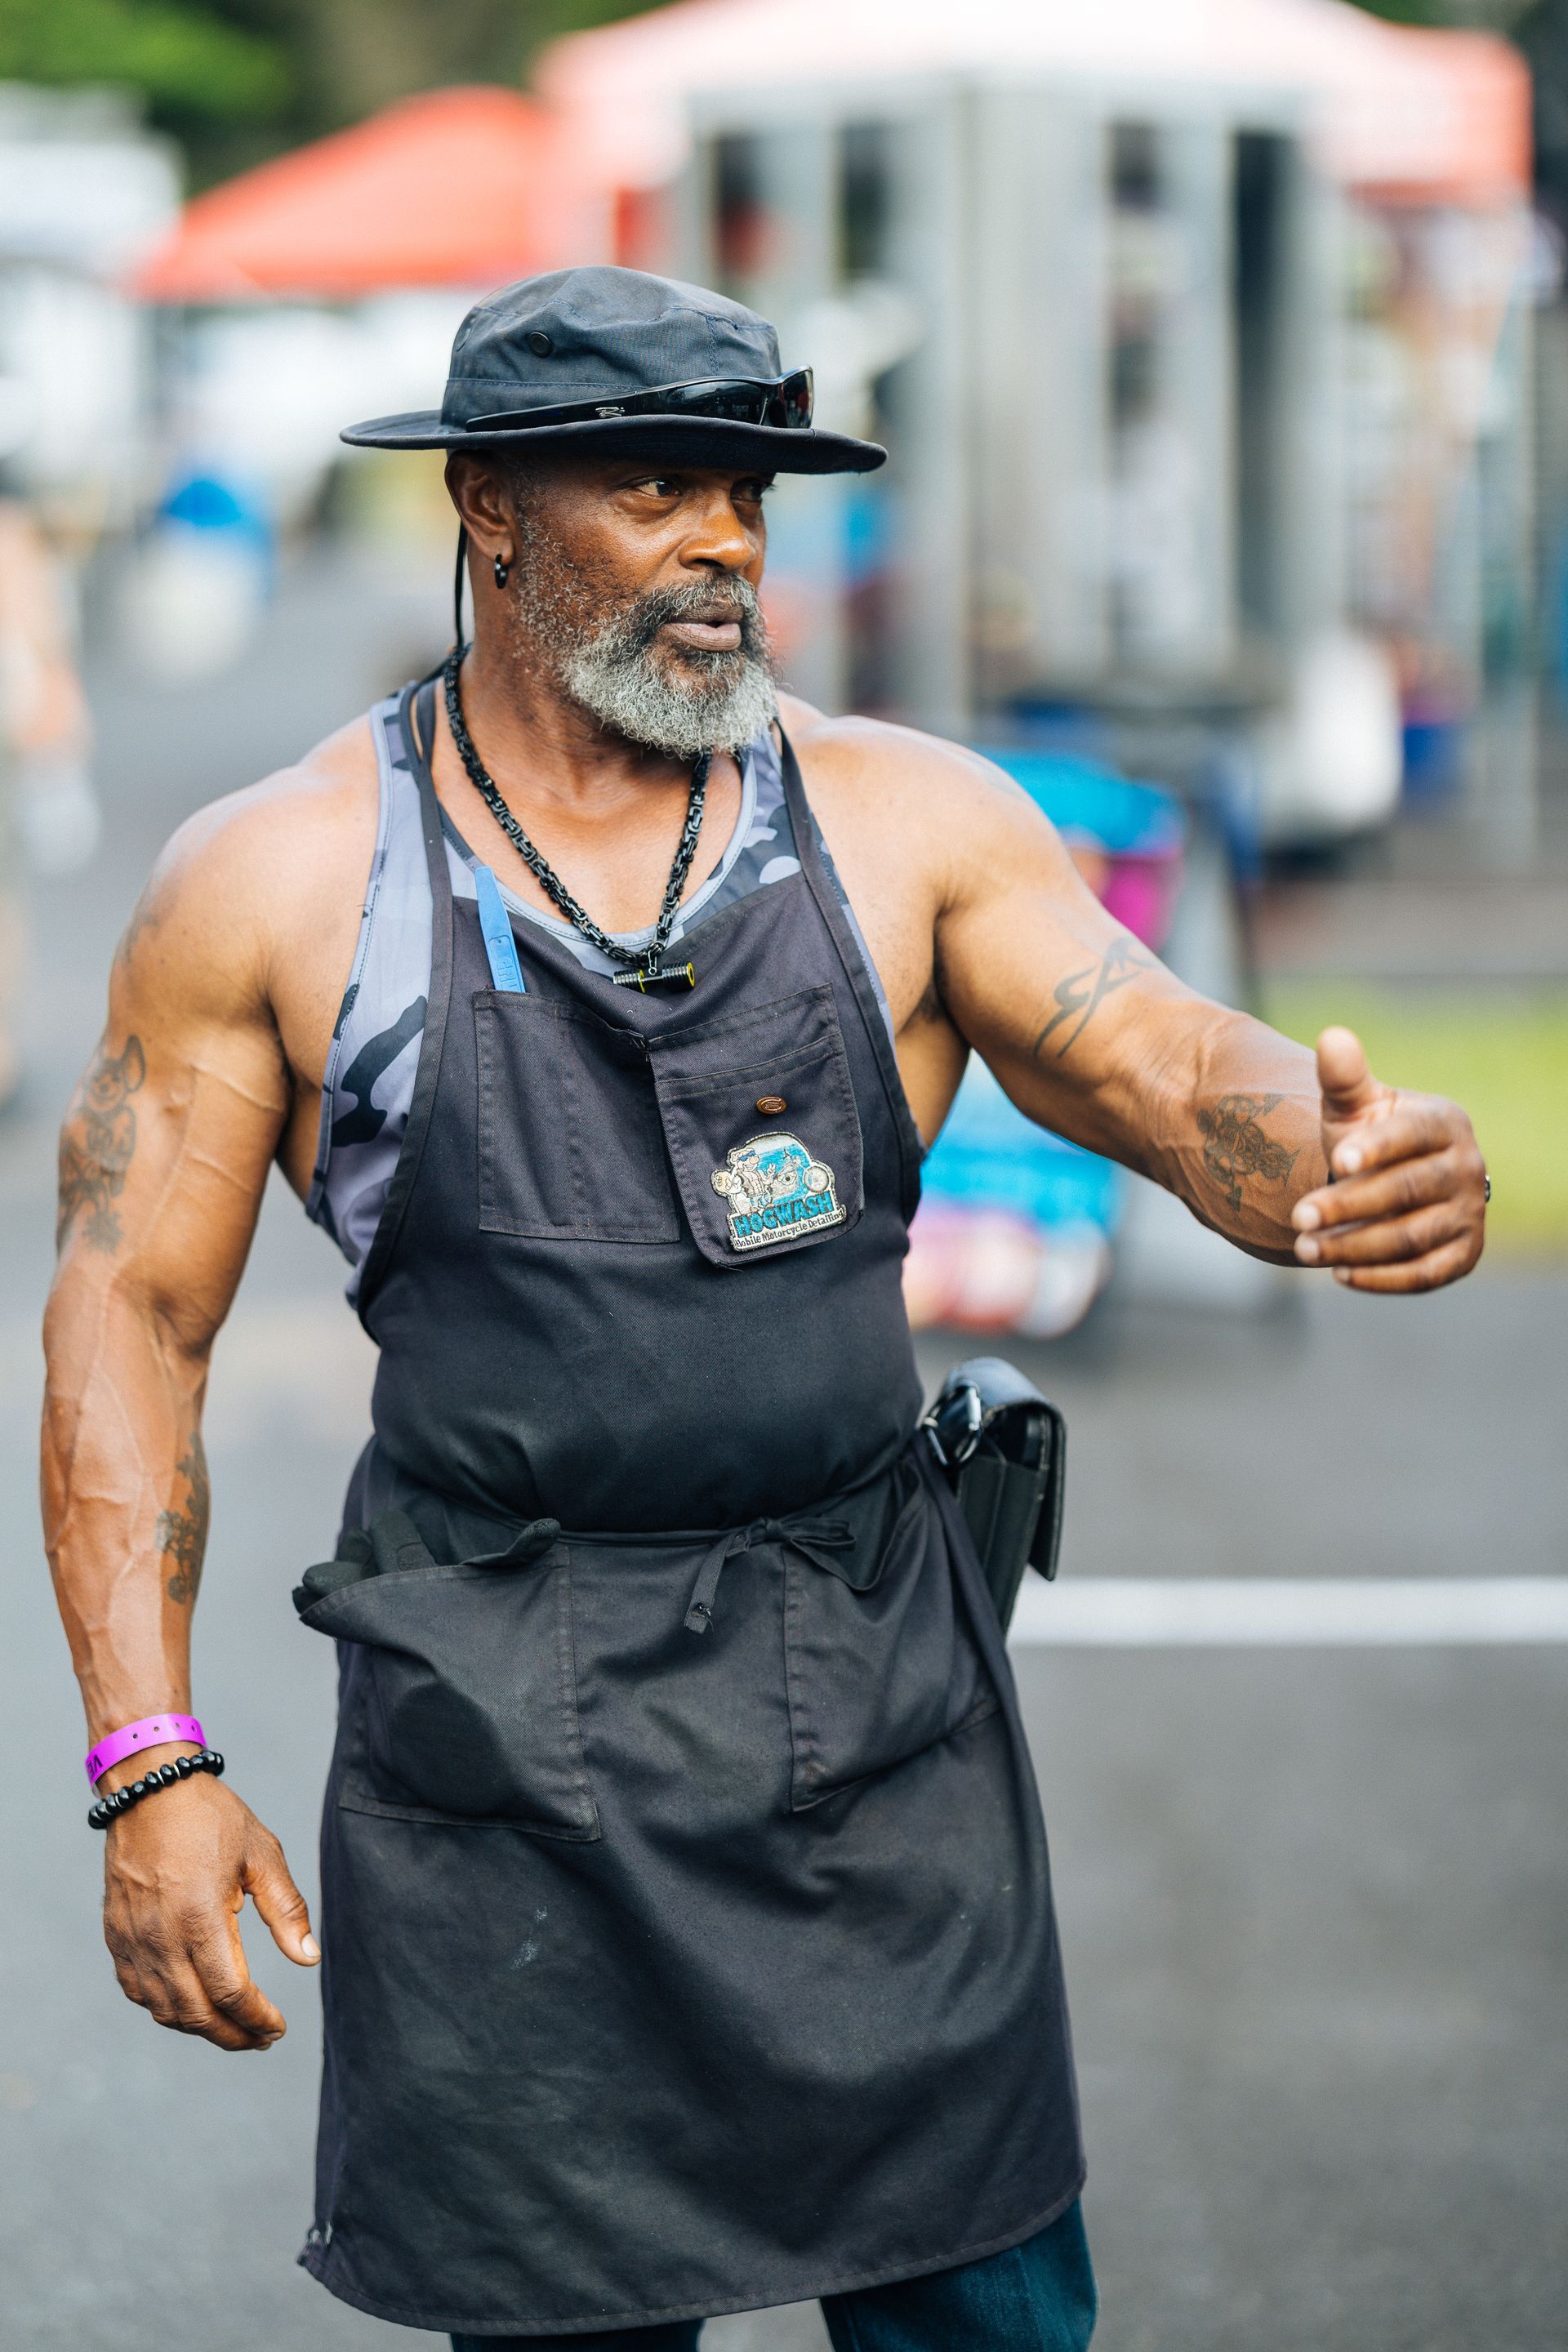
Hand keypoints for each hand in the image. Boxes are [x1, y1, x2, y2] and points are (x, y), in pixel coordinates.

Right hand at [101, 1761, 318, 2051]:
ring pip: (165, 2010)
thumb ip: (287, 1910)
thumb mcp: (262, 1854)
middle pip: (197, 2014)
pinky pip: (137, 1990)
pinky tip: (190, 2004)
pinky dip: (165, 2008)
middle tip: (261, 2039)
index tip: (278, 2028)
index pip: (232, 1994)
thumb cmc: (211, 1817)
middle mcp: (161, 1937)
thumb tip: (309, 1958)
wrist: (149, 1789)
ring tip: (233, 2027)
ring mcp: (133, 1940)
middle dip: (233, 2036)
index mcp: (201, 1918)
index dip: (258, 2019)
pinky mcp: (116, 1935)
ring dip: (200, 2027)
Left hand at [1291, 1026, 1486, 1292]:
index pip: (1412, 1135)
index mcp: (1445, 1123)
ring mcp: (1468, 1214)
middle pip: (1406, 1191)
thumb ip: (1343, 1077)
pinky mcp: (1462, 1255)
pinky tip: (1339, 1274)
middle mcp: (1467, 1168)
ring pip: (1410, 1237)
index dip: (1376, 1147)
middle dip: (1347, 1206)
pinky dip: (1382, 1278)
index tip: (1336, 1159)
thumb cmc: (1366, 1136)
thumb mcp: (1352, 1106)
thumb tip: (1332, 1038)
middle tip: (1297, 1218)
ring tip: (1304, 1250)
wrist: (1394, 1179)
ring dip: (1354, 1247)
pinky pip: (1424, 1275)